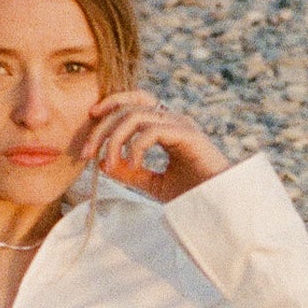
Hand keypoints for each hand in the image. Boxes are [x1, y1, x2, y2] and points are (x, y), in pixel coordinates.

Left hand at [81, 91, 229, 201]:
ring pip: (136, 116)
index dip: (112, 102)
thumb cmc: (194, 195)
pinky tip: (133, 165)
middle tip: (86, 153)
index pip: (135, 101)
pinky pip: (151, 130)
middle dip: (102, 128)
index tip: (91, 118)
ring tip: (110, 164)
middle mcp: (173, 120)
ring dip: (115, 139)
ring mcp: (181, 125)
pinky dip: (135, 147)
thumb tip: (103, 163)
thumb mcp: (154, 184)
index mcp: (166, 125)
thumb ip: (131, 172)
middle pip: (128, 107)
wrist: (222, 206)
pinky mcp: (188, 135)